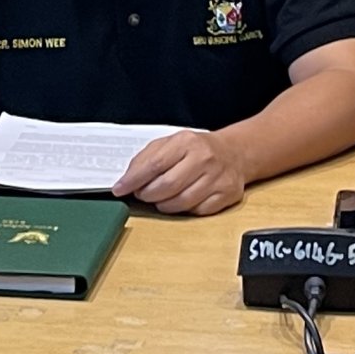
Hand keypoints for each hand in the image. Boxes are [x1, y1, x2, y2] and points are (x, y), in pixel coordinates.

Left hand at [113, 130, 250, 214]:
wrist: (234, 153)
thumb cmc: (197, 150)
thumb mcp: (170, 144)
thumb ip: (146, 159)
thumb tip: (125, 181)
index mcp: (186, 142)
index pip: (155, 164)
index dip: (134, 180)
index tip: (120, 189)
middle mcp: (204, 158)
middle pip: (167, 186)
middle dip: (148, 195)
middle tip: (142, 194)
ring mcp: (217, 178)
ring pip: (181, 202)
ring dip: (164, 205)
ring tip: (161, 198)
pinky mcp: (227, 194)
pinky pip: (198, 211)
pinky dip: (185, 210)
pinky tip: (182, 200)